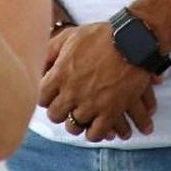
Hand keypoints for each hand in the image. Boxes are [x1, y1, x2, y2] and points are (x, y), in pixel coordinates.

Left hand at [39, 21, 157, 142]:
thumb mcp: (70, 36)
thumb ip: (51, 50)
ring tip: (81, 117)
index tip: (53, 96)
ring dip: (76, 123)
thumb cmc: (101, 35)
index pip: (41, 98)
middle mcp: (72, 92)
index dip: (47, 97)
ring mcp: (91, 103)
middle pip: (55, 115)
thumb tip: (38, 64)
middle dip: (60, 111)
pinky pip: (96, 134)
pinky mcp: (111, 111)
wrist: (133, 40)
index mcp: (60, 74)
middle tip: (67, 107)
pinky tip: (96, 127)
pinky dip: (94, 133)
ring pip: (74, 126)